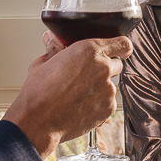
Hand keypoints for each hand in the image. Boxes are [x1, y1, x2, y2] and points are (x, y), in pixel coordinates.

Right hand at [4, 35, 132, 156]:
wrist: (38, 121)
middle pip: (117, 64)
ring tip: (77, 95)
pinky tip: (80, 106)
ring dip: (100, 87)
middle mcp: (103, 68)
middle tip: (86, 76)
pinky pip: (108, 102)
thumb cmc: (38, 93)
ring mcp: (108, 90)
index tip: (120, 51)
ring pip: (111, 85)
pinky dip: (98, 104)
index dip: (121, 47)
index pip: (122, 43)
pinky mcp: (108, 109)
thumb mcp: (43, 63)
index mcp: (89, 50)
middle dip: (105, 68)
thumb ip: (54, 48)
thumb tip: (52, 40)